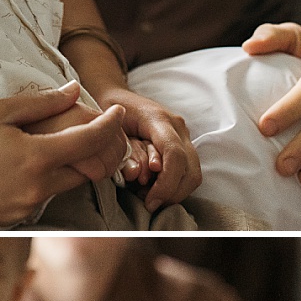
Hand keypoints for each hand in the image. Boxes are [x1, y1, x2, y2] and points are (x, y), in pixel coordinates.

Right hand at [0, 83, 127, 224]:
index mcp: (34, 159)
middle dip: (95, 149)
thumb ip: (39, 104)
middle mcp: (35, 190)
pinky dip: (45, 179)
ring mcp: (22, 209)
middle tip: (94, 127)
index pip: (90, 142)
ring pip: (63, 186)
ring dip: (68, 166)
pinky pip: (40, 198)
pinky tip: (27, 163)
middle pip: (85, 170)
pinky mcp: (9, 220)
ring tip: (56, 142)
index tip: (118, 110)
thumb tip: (74, 92)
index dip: (110, 124)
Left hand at [90, 83, 201, 209]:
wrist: (114, 97)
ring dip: (173, 192)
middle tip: (149, 203)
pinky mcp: (183, 144)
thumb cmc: (107, 112)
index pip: (175, 155)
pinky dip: (174, 187)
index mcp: (159, 119)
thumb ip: (125, 152)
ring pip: (193, 174)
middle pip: (190, 170)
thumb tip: (139, 175)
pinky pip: (188, 172)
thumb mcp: (109, 131)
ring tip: (149, 196)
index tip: (149, 201)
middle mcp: (177, 127)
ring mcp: (183, 135)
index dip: (166, 184)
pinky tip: (154, 188)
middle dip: (171, 193)